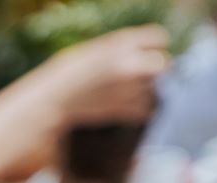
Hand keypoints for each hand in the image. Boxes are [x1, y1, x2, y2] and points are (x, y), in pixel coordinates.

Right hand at [46, 27, 169, 125]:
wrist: (52, 98)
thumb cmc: (70, 71)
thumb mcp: (98, 49)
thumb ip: (125, 49)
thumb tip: (149, 55)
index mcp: (121, 43)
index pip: (159, 38)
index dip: (154, 45)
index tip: (146, 52)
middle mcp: (129, 64)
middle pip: (164, 64)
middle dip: (156, 69)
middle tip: (142, 74)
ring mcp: (127, 89)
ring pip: (155, 89)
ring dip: (146, 91)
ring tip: (126, 92)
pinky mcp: (122, 110)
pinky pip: (146, 110)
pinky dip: (140, 110)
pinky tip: (127, 107)